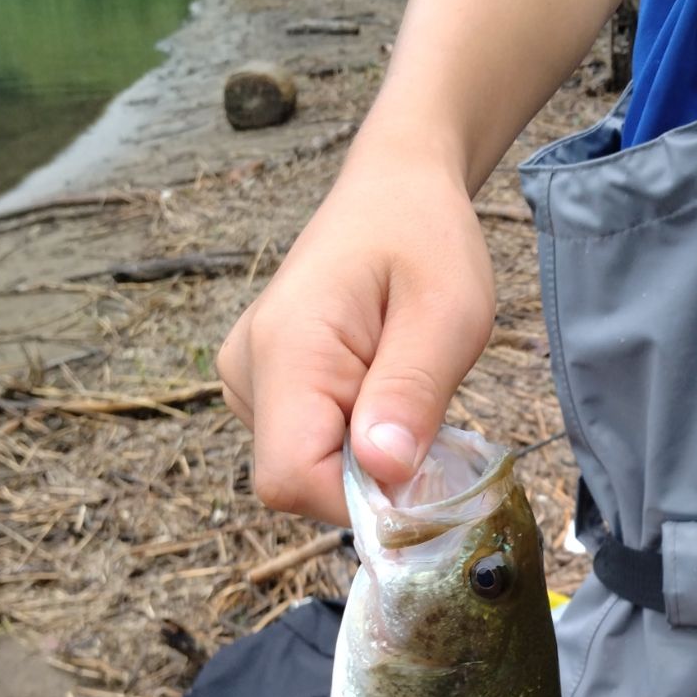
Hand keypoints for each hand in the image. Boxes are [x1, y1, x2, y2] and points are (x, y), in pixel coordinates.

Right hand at [218, 156, 494, 525]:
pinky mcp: (262, 390)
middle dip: (373, 481)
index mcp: (287, 350)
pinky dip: (355, 445)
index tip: (424, 475)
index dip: (362, 502)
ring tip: (402, 389)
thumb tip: (384, 473)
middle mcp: (248, 371)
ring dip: (368, 460)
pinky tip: (380, 393)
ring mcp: (247, 381)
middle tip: (427, 420)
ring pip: (307, 472)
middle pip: (301, 484)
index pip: (293, 479)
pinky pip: (308, 450)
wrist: (394, 194)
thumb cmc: (427, 241)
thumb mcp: (449, 313)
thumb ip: (412, 393)